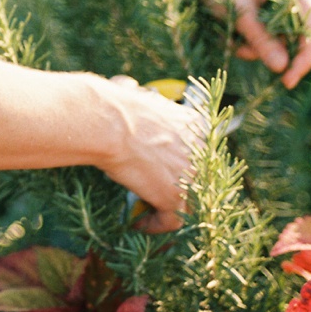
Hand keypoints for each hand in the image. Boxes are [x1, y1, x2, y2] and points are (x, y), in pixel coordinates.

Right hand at [92, 74, 204, 230]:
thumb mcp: (137, 95)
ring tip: (151, 213)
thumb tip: (126, 85)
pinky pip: (171, 221)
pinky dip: (155, 226)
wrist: (108, 122)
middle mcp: (201, 151)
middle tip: (157, 191)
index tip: (164, 167)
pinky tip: (138, 224)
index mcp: (195, 124)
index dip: (182, 161)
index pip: (198, 149)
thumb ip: (141, 97)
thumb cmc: (114, 105)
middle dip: (181, 187)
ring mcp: (191, 176)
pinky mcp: (175, 197)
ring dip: (171, 209)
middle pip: (199, 177)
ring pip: (191, 203)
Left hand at [192, 0, 310, 89]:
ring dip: (264, 47)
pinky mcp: (270, 2)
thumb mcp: (237, 11)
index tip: (288, 79)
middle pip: (306, 34)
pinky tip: (235, 37)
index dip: (306, 59)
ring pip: (286, 34)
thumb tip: (282, 68)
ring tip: (236, 45)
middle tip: (272, 77)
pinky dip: (257, 38)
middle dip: (286, 55)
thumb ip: (259, 39)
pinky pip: (272, 28)